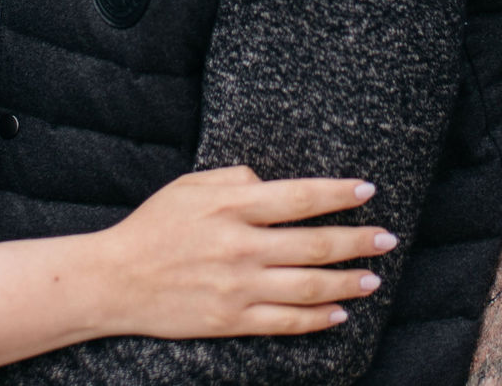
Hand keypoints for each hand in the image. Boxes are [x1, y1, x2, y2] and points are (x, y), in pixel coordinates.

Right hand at [0, 165, 394, 369]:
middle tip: (388, 238)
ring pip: (308, 286)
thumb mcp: (189, 186)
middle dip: (357, 240)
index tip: (368, 191)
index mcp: (230, 207)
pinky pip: (285, 322)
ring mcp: (238, 287)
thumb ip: (233, 179)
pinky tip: (339, 312)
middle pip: (314, 244)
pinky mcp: (231, 320)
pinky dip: (317, 318)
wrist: (113, 281)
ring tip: (373, 277)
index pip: (299, 197)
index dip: (338, 194)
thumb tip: (270, 182)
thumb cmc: (152, 226)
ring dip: (347, 282)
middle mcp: (240, 246)